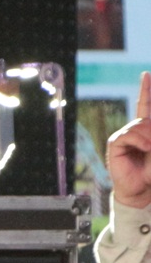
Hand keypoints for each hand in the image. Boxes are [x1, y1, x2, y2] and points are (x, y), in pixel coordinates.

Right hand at [108, 72, 150, 209]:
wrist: (143, 188)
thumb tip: (148, 125)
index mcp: (146, 130)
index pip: (146, 105)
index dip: (146, 90)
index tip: (146, 74)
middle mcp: (134, 130)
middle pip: (147, 118)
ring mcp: (124, 136)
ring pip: (140, 125)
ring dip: (149, 136)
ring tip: (150, 149)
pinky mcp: (115, 143)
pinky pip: (128, 135)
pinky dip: (139, 141)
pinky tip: (144, 148)